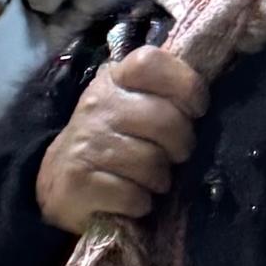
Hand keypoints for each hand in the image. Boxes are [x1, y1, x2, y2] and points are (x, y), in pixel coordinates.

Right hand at [35, 45, 205, 232]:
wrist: (63, 180)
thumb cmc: (114, 140)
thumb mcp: (133, 105)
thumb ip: (164, 94)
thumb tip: (203, 100)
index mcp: (116, 79)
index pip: (152, 62)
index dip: (185, 84)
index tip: (195, 108)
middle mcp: (98, 105)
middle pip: (165, 120)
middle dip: (181, 145)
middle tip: (173, 155)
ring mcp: (86, 143)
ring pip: (152, 163)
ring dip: (160, 179)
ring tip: (148, 178)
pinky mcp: (79, 182)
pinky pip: (134, 196)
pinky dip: (140, 204)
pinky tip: (130, 197)